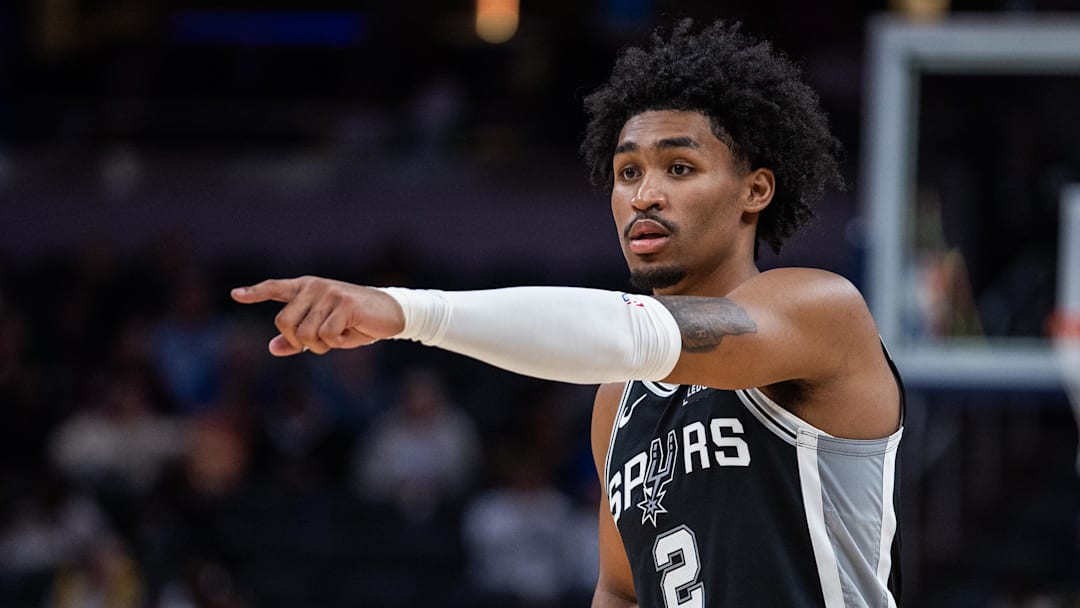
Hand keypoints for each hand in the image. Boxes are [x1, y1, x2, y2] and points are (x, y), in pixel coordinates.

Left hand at [230, 276, 404, 355]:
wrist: (391, 313)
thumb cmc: (356, 322)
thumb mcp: (325, 331)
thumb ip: (298, 338)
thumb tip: (273, 348)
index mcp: (307, 288)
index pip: (275, 288)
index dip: (255, 293)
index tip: (235, 295)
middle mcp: (314, 287)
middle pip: (284, 323)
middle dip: (299, 341)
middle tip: (320, 342)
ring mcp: (329, 293)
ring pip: (306, 334)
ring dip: (322, 345)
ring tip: (339, 335)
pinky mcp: (344, 304)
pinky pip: (327, 335)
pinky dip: (338, 343)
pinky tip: (350, 333)